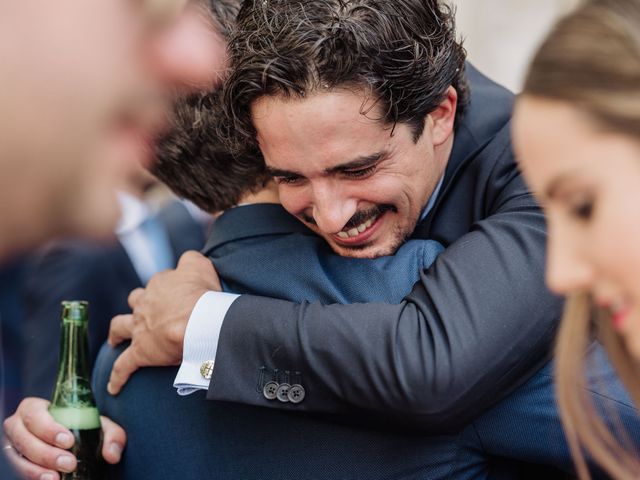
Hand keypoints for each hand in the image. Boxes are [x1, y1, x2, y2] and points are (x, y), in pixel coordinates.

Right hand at [3, 398, 125, 479]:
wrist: (72, 441)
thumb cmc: (82, 426)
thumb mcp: (99, 425)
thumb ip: (111, 435)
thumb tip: (112, 455)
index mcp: (35, 408)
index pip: (34, 414)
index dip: (48, 428)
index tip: (68, 441)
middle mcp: (19, 425)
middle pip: (24, 437)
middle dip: (46, 452)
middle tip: (69, 463)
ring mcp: (14, 446)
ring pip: (19, 457)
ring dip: (37, 468)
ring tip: (57, 477)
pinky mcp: (16, 462)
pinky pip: (20, 470)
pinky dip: (33, 476)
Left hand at [107, 250, 220, 394]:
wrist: (198, 320)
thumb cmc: (203, 293)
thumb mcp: (200, 265)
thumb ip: (190, 259)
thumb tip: (186, 260)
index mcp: (160, 283)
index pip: (160, 282)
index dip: (169, 288)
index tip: (180, 295)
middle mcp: (145, 303)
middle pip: (136, 300)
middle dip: (139, 304)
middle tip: (147, 312)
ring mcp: (140, 327)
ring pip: (120, 326)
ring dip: (117, 333)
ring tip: (115, 339)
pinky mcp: (141, 352)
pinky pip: (124, 366)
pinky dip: (118, 376)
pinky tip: (113, 387)